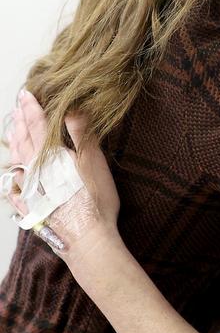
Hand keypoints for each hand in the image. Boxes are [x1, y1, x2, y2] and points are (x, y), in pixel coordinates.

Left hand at [7, 91, 119, 254]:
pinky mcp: (31, 205)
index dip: (31, 107)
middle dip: (20, 121)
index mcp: (49, 155)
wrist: (86, 238)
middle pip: (23, 140)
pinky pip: (14, 185)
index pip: (37, 125)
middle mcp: (34, 170)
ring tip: (13, 130)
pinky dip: (12, 173)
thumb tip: (71, 108)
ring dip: (15, 142)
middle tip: (17, 106)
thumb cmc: (94, 200)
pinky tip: (12, 174)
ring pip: (16, 160)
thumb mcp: (94, 162)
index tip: (26, 93)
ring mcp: (29, 189)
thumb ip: (81, 133)